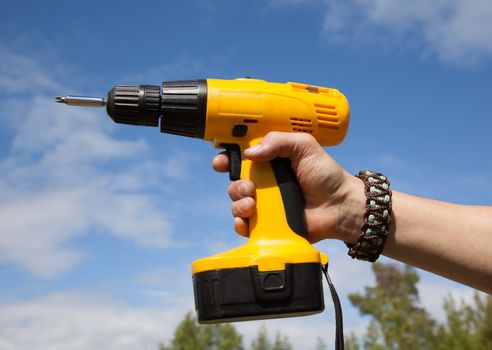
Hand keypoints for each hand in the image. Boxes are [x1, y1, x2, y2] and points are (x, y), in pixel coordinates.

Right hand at [212, 132, 364, 242]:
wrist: (340, 207)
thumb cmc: (325, 175)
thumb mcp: (304, 147)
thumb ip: (278, 141)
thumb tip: (250, 153)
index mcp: (270, 161)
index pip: (241, 157)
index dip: (228, 158)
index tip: (222, 161)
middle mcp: (265, 182)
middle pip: (235, 181)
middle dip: (234, 183)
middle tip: (249, 187)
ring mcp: (265, 204)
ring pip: (236, 202)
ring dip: (238, 202)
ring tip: (252, 203)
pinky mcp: (267, 224)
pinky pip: (244, 225)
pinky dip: (240, 223)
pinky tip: (247, 220)